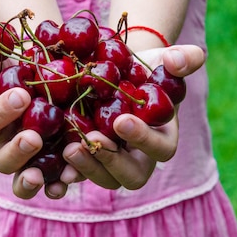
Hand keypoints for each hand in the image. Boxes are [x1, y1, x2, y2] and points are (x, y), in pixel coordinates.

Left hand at [0, 44, 205, 198]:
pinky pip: (75, 179)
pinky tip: (45, 164)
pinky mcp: (85, 163)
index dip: (142, 138)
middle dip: (111, 160)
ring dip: (86, 168)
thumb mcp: (158, 61)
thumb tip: (190, 57)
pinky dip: (62, 176)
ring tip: (67, 147)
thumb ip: (179, 59)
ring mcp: (110, 165)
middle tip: (90, 139)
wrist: (111, 76)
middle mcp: (137, 160)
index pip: (160, 149)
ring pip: (102, 179)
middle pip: (130, 176)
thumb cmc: (140, 70)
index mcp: (161, 140)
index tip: (122, 119)